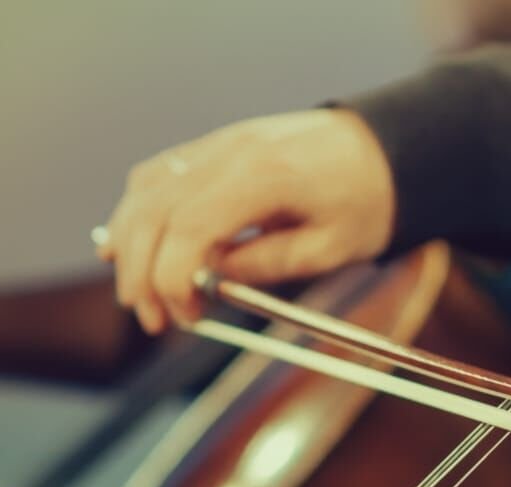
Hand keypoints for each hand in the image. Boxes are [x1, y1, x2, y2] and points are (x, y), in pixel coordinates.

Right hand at [97, 108, 395, 334]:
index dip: (172, 279)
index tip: (185, 316)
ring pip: (143, 190)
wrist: (381, 151)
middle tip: (154, 319)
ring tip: (140, 294)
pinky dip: (137, 214)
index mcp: (265, 174)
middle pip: (153, 209)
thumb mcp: (328, 249)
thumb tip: (208, 283)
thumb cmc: (364, 202)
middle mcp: (230, 150)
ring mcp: (216, 143)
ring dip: (128, 245)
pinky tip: (130, 248)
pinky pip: (155, 176)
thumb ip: (264, 266)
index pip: (189, 226)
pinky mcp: (211, 147)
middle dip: (141, 272)